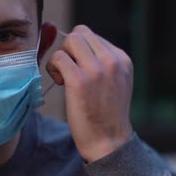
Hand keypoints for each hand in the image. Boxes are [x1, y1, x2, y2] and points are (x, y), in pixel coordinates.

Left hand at [46, 25, 133, 161]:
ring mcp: (96, 70)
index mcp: (122, 59)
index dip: (79, 51)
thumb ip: (100, 61)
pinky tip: (60, 83)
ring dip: (61, 57)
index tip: (80, 69)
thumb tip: (72, 39)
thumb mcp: (114, 81)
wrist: (109, 141)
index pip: (91, 35)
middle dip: (69, 50)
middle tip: (70, 71)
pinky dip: (53, 68)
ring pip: (69, 41)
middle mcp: (112, 61)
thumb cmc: (105, 113)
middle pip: (80, 33)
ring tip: (65, 77)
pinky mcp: (79, 80)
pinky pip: (58, 58)